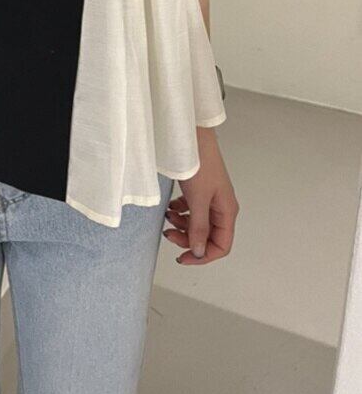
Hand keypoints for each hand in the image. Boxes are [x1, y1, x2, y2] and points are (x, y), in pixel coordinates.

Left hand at [163, 127, 237, 264]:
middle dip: (188, 239)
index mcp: (227, 211)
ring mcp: (211, 197)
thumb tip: (199, 252)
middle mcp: (221, 206)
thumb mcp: (198, 200)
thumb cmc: (199, 163)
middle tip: (169, 234)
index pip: (221, 246)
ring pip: (198, 223)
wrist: (191, 135)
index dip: (202, 256)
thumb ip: (199, 227)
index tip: (182, 257)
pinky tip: (171, 206)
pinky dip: (180, 212)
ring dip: (182, 225)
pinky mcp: (200, 189)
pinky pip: (191, 209)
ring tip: (167, 216)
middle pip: (208, 236)